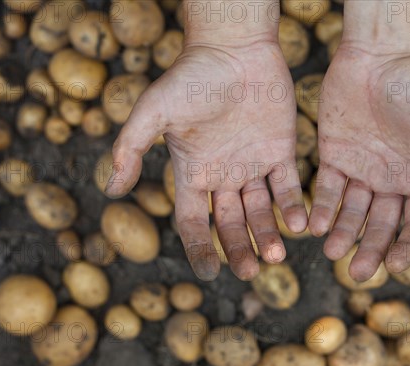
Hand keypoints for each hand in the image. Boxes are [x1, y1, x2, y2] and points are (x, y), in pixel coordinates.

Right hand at [106, 42, 306, 280]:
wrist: (234, 48)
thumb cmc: (191, 77)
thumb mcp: (153, 112)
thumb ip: (131, 149)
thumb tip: (109, 190)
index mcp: (193, 172)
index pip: (193, 221)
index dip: (200, 248)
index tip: (210, 272)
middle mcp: (223, 176)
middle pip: (230, 224)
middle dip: (239, 249)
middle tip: (251, 271)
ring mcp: (252, 165)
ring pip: (260, 211)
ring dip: (268, 234)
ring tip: (277, 256)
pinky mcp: (280, 152)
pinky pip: (287, 186)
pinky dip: (293, 206)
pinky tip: (300, 224)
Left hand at [309, 46, 409, 280]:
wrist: (380, 54)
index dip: (408, 247)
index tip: (393, 266)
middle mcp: (391, 180)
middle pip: (381, 226)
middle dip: (370, 250)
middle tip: (356, 274)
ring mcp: (361, 170)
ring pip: (352, 213)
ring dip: (343, 234)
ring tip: (332, 252)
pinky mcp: (334, 156)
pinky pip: (327, 190)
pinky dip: (322, 209)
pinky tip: (315, 226)